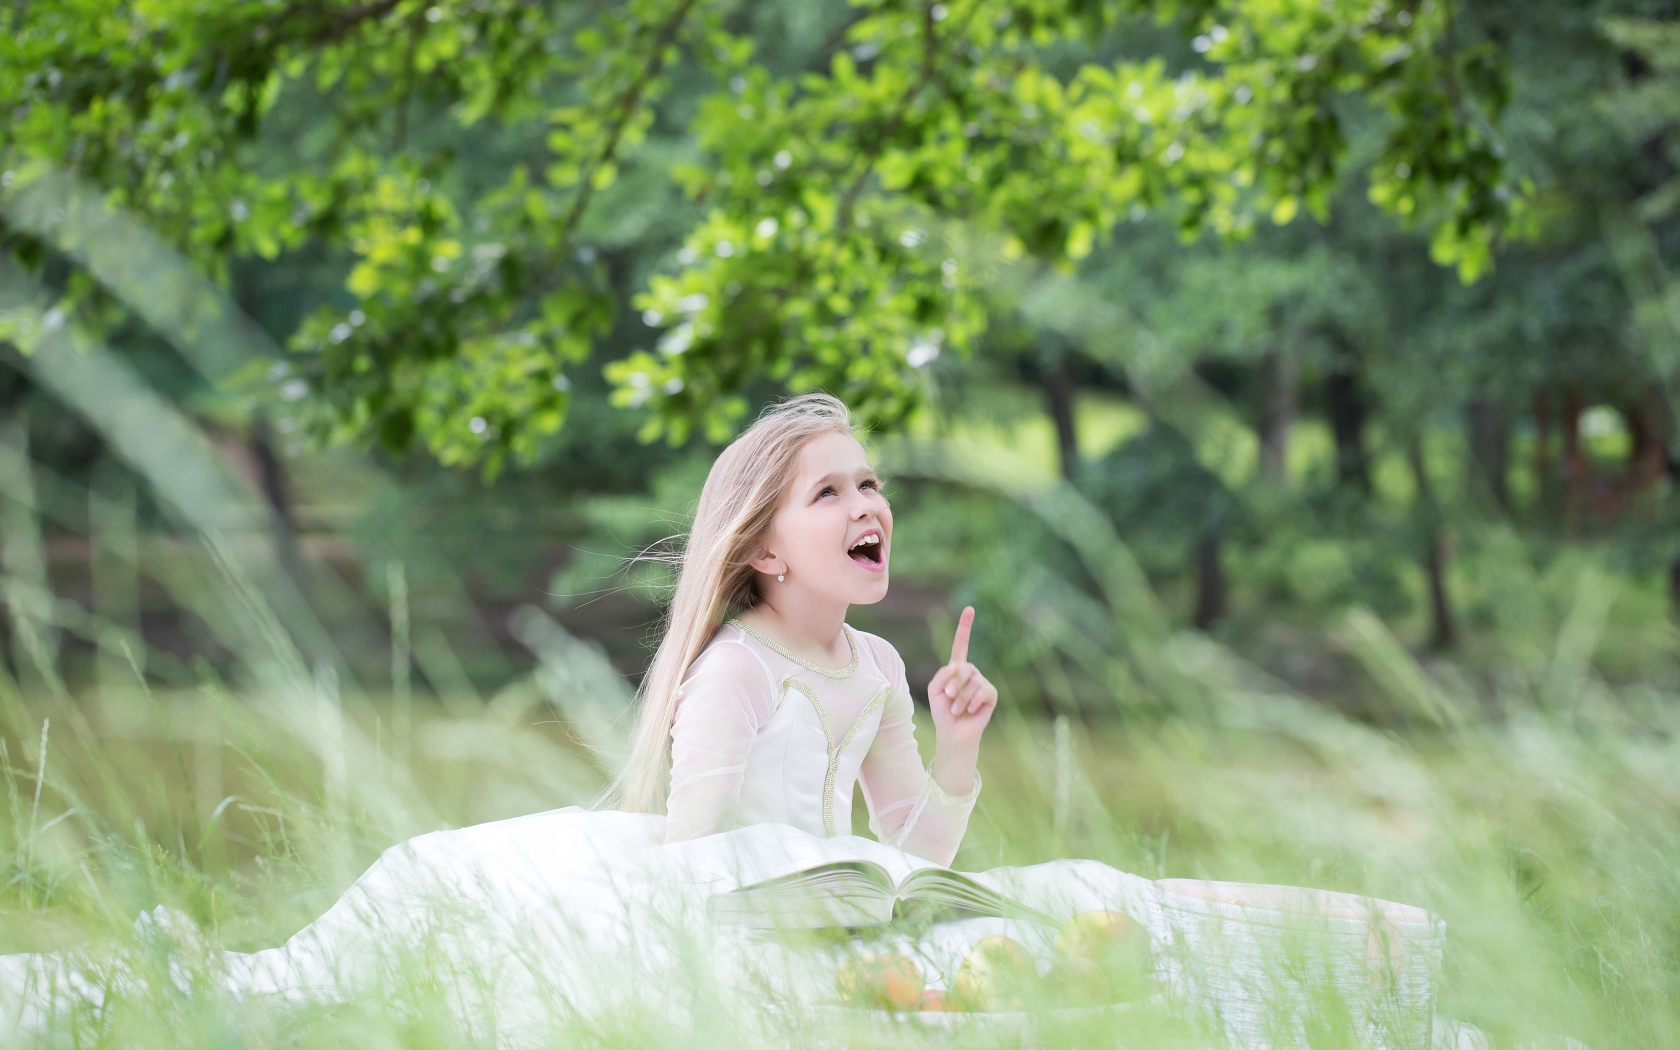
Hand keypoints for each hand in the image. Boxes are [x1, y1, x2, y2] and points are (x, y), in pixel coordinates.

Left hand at [927, 606, 997, 754]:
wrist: (953, 733)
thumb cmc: (942, 711)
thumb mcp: (934, 690)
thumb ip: (942, 674)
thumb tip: (960, 666)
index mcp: (956, 668)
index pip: (962, 644)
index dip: (965, 627)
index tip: (970, 609)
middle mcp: (971, 672)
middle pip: (964, 667)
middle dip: (953, 685)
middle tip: (947, 697)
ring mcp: (982, 682)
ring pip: (972, 682)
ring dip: (959, 699)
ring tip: (957, 710)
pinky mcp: (991, 694)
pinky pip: (982, 691)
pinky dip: (972, 702)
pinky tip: (970, 711)